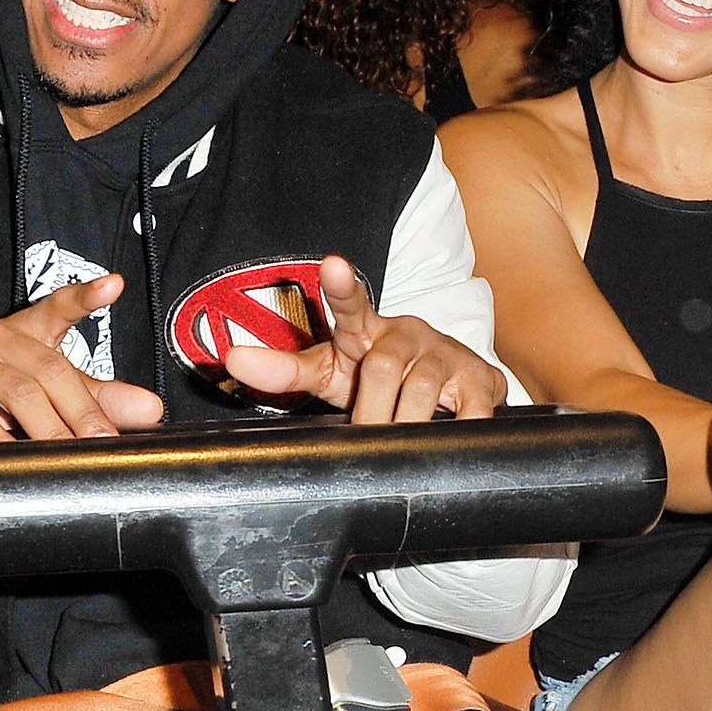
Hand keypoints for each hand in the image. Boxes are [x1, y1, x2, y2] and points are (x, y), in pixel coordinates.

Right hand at [0, 275, 165, 441]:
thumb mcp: (47, 397)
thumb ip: (96, 400)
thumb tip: (150, 410)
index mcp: (26, 333)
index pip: (58, 308)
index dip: (85, 297)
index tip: (114, 285)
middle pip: (51, 369)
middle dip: (83, 411)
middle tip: (103, 442)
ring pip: (20, 394)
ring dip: (49, 430)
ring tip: (67, 456)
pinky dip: (2, 442)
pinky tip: (15, 458)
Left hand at [217, 255, 502, 421]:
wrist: (452, 388)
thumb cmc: (381, 379)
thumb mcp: (332, 373)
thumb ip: (286, 369)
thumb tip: (232, 359)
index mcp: (365, 331)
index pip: (351, 304)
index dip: (342, 287)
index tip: (334, 266)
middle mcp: (406, 334)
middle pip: (382, 367)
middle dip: (370, 409)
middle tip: (364, 436)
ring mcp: (444, 354)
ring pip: (422, 389)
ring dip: (406, 425)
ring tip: (398, 445)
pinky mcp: (479, 379)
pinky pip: (471, 409)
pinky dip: (460, 428)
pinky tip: (453, 436)